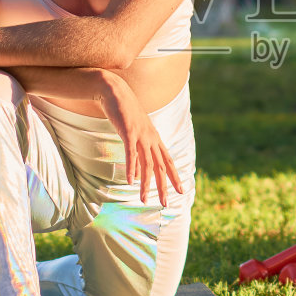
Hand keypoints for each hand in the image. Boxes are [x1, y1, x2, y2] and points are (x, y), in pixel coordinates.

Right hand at [96, 73, 182, 206]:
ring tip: (143, 199)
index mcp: (154, 138)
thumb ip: (139, 147)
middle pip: (161, 166)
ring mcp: (141, 135)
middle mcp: (151, 138)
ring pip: (147, 164)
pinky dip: (132, 168)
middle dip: (164, 186)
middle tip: (166, 203)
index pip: (168, 161)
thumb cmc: (124, 112)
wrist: (115, 91)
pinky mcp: (129, 132)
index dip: (175, 176)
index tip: (181, 190)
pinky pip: (131, 154)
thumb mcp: (135, 131)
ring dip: (146, 183)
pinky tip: (130, 181)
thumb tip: (138, 167)